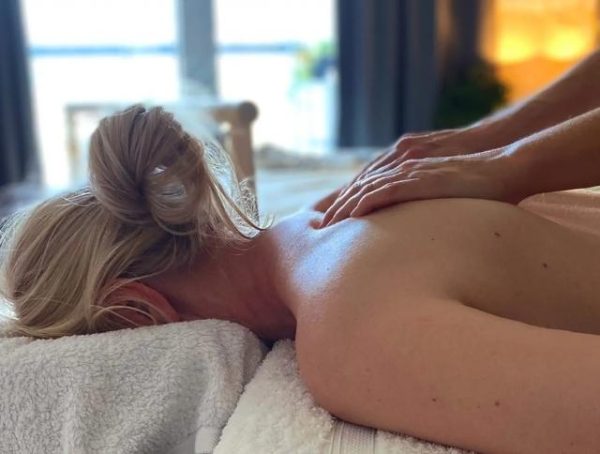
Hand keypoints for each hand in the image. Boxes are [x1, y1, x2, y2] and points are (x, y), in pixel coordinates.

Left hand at [320, 147, 523, 226]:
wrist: (503, 169)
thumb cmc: (477, 188)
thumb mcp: (441, 197)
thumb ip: (422, 205)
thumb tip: (413, 228)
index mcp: (404, 171)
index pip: (366, 188)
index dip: (345, 205)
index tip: (331, 224)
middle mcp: (401, 167)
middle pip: (358, 188)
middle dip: (336, 208)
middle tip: (318, 230)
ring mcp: (410, 171)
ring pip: (366, 189)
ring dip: (343, 208)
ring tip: (326, 227)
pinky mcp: (420, 178)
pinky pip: (385, 190)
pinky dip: (365, 203)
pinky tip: (352, 217)